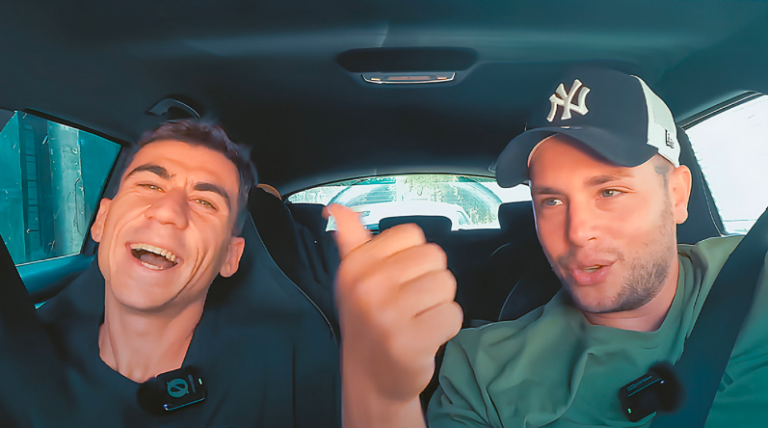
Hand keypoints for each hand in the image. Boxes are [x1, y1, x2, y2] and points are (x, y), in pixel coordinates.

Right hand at [328, 204, 462, 402]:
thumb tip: (336, 208)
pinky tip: (424, 335)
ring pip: (446, 284)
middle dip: (428, 280)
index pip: (411, 234)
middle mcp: (368, 286)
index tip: (396, 279)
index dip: (412, 257)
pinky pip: (453, 314)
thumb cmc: (368, 321)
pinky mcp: (411, 341)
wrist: (369, 377)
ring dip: (438, 304)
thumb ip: (350, 238)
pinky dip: (446, 327)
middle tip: (408, 303)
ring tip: (416, 319)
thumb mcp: (354, 277)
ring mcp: (388, 315)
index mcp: (356, 264)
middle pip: (434, 257)